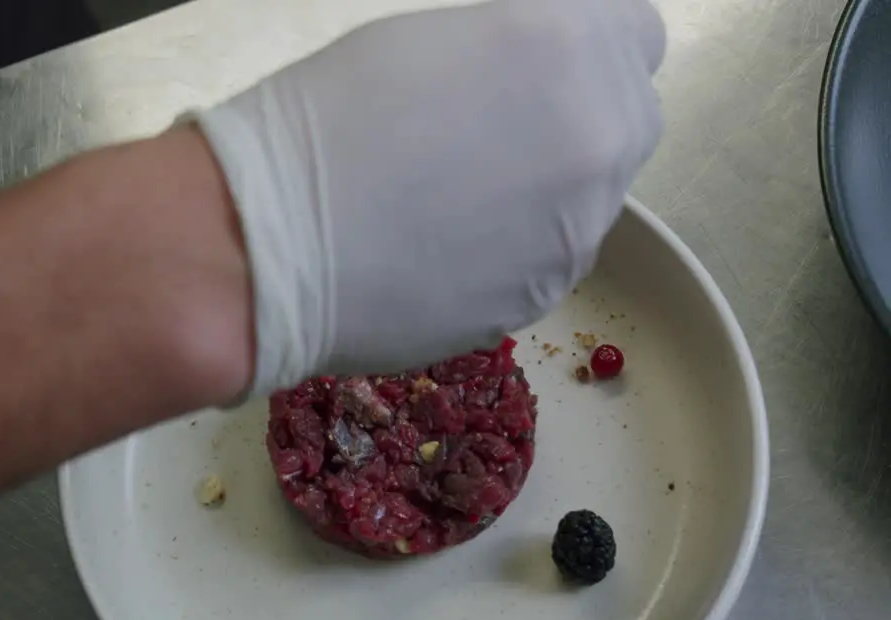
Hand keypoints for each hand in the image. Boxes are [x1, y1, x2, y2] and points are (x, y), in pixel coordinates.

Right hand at [193, 0, 664, 394]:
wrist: (268, 247)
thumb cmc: (322, 121)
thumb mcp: (432, 42)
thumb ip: (521, 53)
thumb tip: (541, 77)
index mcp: (571, 49)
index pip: (636, 34)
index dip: (589, 50)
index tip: (543, 67)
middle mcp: (598, 139)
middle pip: (627, 121)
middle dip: (578, 122)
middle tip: (495, 136)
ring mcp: (577, 231)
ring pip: (589, 201)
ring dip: (546, 193)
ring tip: (452, 202)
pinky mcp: (542, 300)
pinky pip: (547, 261)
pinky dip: (513, 252)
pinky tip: (441, 248)